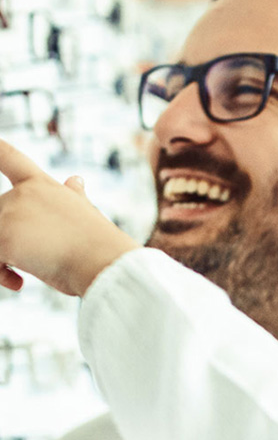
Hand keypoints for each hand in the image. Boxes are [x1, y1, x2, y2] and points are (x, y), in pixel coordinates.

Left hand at [0, 139, 140, 295]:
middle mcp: (25, 194)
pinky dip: (0, 274)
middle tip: (19, 268)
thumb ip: (72, 197)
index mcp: (44, 186)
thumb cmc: (100, 245)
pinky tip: (19, 282)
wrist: (105, 261)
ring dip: (1, 260)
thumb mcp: (86, 213)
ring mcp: (12, 212)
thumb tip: (75, 179)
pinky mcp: (4, 236)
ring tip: (21, 277)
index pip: (9, 156)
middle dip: (5, 242)